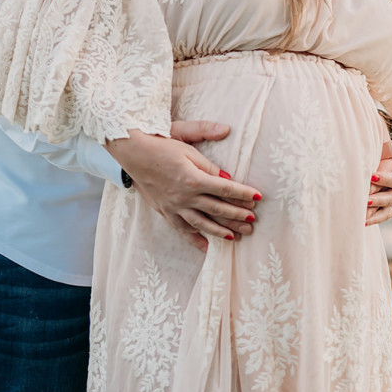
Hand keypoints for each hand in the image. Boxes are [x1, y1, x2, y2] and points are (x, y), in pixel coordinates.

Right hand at [107, 126, 259, 252]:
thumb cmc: (161, 144)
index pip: (225, 189)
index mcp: (193, 178)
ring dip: (222, 231)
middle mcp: (185, 196)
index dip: (243, 193)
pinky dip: (195, 239)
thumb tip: (228, 175)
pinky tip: (207, 247)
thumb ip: (209, 162)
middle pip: (217, 209)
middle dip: (237, 215)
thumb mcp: (187, 146)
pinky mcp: (165, 211)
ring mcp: (174, 206)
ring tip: (238, 236)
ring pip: (203, 224)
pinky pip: (182, 230)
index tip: (258, 197)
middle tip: (253, 220)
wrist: (133, 152)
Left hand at [366, 137, 391, 225]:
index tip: (372, 176)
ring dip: (375, 213)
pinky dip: (375, 219)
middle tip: (364, 199)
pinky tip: (362, 222)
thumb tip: (377, 156)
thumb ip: (391, 149)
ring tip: (361, 215)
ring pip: (389, 209)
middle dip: (378, 199)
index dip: (386, 179)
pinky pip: (385, 214)